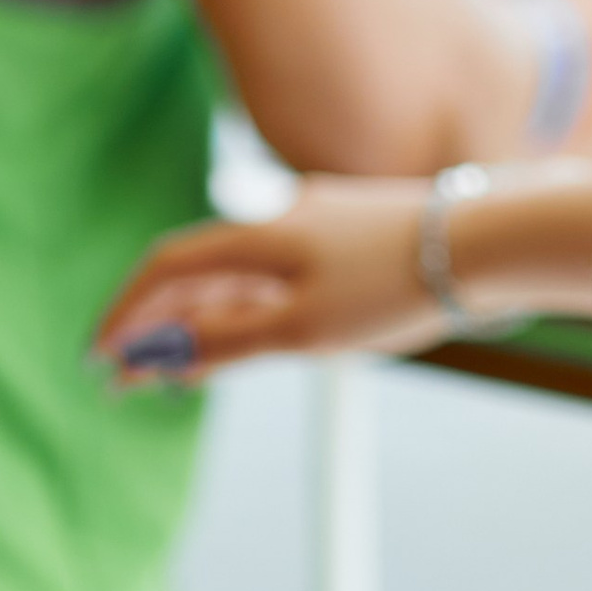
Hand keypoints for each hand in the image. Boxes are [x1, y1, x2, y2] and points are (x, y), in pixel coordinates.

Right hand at [90, 184, 435, 385]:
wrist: (492, 244)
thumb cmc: (398, 286)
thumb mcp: (303, 330)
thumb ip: (227, 341)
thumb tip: (159, 354)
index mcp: (260, 232)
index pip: (167, 267)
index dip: (126, 313)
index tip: (99, 358)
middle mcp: (283, 212)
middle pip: (199, 266)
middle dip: (159, 322)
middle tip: (131, 378)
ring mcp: (322, 217)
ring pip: (240, 267)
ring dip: (202, 314)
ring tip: (181, 367)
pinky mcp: (355, 230)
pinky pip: (277, 266)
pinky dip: (247, 301)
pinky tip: (253, 332)